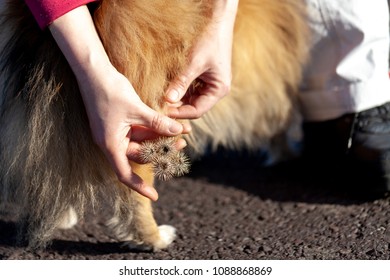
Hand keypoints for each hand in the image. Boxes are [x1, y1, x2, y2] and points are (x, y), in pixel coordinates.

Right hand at [78, 64, 186, 200]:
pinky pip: (140, 129)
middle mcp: (113, 141)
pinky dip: (154, 127)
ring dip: (161, 137)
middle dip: (161, 151)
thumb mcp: (136, 109)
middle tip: (181, 145)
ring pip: (143, 141)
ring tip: (183, 131)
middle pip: (139, 155)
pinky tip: (171, 122)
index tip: (154, 196)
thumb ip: (157, 122)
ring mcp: (116, 131)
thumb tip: (178, 132)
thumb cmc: (110, 90)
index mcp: (110, 144)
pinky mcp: (120, 121)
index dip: (139, 186)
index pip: (124, 173)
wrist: (94, 70)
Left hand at [165, 0, 238, 118]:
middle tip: (157, 106)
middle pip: (193, 107)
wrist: (217, 19)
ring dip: (176, 99)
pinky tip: (165, 87)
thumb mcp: (194, 62)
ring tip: (158, 98)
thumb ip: (181, 82)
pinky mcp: (203, 76)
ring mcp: (209, 83)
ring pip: (190, 98)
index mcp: (219, 90)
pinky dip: (178, 89)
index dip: (179, 114)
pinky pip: (189, 88)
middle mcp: (216, 89)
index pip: (197, 111)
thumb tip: (167, 100)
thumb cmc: (209, 39)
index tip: (162, 111)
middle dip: (176, 107)